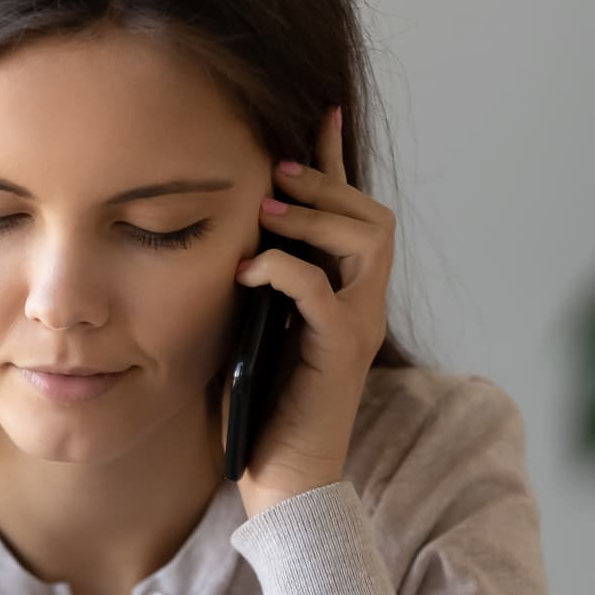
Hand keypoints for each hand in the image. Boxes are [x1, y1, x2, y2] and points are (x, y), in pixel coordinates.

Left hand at [228, 104, 395, 515]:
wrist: (284, 481)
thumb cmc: (262, 411)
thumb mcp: (250, 328)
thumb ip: (251, 284)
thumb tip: (221, 235)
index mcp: (343, 294)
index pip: (352, 213)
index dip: (337, 161)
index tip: (318, 114)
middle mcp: (362, 304)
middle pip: (373, 215)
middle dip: (326, 184)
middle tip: (278, 175)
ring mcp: (357, 327)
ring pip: (366, 240)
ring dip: (313, 217)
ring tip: (266, 214)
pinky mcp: (339, 354)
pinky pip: (323, 292)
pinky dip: (287, 270)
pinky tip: (250, 271)